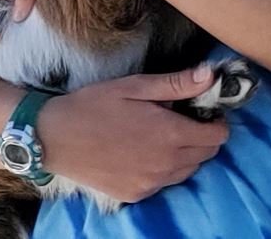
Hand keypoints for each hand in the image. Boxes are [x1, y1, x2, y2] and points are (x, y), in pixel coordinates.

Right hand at [38, 65, 230, 202]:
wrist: (52, 138)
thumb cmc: (93, 106)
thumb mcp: (135, 86)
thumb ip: (176, 85)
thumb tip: (210, 76)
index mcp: (170, 135)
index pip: (218, 136)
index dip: (215, 121)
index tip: (203, 111)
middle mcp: (164, 164)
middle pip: (206, 155)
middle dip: (202, 136)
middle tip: (181, 119)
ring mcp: (149, 183)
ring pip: (186, 171)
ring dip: (185, 154)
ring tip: (161, 135)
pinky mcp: (134, 194)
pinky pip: (163, 183)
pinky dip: (163, 169)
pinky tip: (143, 152)